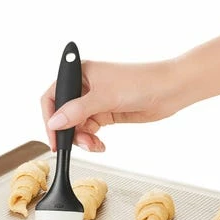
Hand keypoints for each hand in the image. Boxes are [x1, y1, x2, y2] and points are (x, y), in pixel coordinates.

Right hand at [41, 59, 180, 151]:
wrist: (169, 90)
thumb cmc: (140, 82)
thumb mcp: (104, 98)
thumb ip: (76, 111)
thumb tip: (54, 123)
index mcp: (79, 73)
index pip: (53, 96)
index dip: (50, 118)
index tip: (54, 138)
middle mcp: (84, 86)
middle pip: (64, 114)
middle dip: (70, 132)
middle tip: (79, 145)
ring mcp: (95, 100)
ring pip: (77, 125)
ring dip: (82, 139)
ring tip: (94, 146)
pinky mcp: (106, 112)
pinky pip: (90, 130)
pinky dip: (92, 140)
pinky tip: (100, 145)